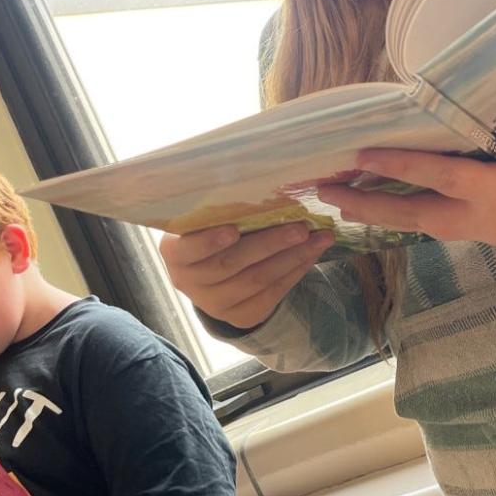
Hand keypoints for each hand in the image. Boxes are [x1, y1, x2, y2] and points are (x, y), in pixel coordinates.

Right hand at [159, 223, 334, 328]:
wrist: (212, 277)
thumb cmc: (210, 233)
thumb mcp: (204, 222)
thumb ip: (220, 209)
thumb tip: (259, 180)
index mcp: (176, 253)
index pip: (188, 249)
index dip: (208, 242)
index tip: (232, 229)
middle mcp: (191, 282)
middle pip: (231, 264)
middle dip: (269, 244)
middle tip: (300, 227)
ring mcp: (216, 303)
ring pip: (257, 280)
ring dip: (292, 257)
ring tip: (319, 238)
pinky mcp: (241, 315)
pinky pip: (272, 293)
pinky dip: (295, 271)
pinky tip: (312, 254)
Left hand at [319, 75, 495, 248]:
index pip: (445, 178)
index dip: (403, 168)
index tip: (364, 154)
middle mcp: (484, 218)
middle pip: (415, 215)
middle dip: (368, 204)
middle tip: (323, 191)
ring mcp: (482, 231)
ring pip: (419, 225)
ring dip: (377, 212)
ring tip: (335, 198)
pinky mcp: (483, 233)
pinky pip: (432, 225)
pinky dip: (400, 214)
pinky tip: (377, 203)